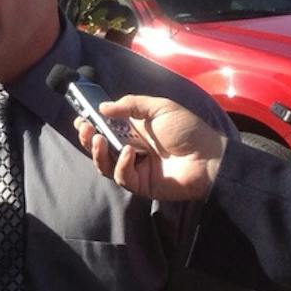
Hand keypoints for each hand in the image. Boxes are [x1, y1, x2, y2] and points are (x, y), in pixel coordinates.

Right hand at [72, 94, 226, 201]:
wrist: (209, 157)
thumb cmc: (188, 130)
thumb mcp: (160, 108)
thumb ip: (131, 105)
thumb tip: (102, 107)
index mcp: (135, 131)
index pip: (106, 128)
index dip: (92, 124)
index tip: (81, 118)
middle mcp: (132, 149)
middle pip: (101, 147)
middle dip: (88, 138)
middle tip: (84, 129)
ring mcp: (136, 168)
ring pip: (105, 164)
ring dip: (97, 152)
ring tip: (98, 140)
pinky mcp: (141, 184)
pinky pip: (122, 176)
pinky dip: (121, 164)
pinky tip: (129, 153)